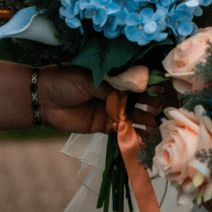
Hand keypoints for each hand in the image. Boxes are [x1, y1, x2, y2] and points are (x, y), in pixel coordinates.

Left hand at [39, 66, 161, 134]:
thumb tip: (139, 86)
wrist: (43, 100)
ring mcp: (113, 108)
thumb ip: (114, 86)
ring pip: (136, 113)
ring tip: (159, 124)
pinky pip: (124, 129)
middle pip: (142, 96)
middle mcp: (118, 90)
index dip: (154, 81)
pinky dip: (135, 133)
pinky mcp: (106, 124)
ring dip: (148, 118)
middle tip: (164, 108)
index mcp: (116, 73)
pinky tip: (147, 138)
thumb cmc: (66, 79)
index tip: (168, 86)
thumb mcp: (91, 78)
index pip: (140, 76)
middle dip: (154, 102)